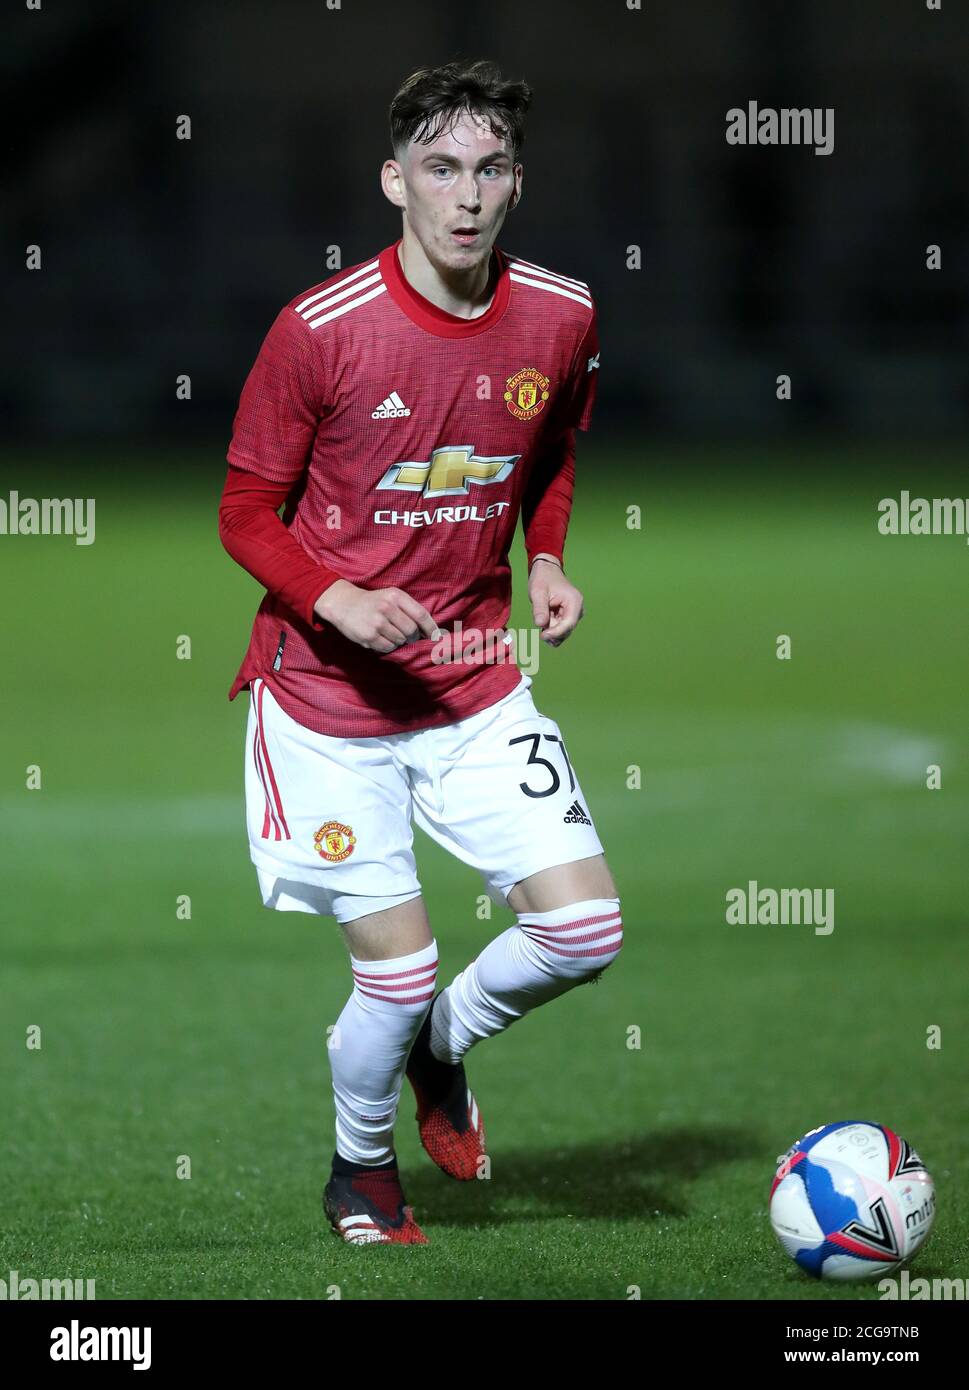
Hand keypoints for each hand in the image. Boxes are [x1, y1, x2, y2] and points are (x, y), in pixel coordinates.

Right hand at [314, 580, 440, 653]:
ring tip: (388, 633)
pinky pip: (388, 648)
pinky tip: (380, 637)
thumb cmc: (373, 602)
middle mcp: (387, 608)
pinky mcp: (368, 636)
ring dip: (398, 641)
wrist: (343, 604)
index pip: (421, 615)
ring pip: (400, 641)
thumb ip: (410, 610)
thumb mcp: (391, 597)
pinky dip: (388, 646)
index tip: (437, 637)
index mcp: (395, 596)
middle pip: (412, 631)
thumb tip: (432, 631)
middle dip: (412, 637)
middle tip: (407, 636)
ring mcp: (377, 623)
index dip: (431, 628)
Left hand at [528, 557, 583, 646]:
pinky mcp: (567, 616)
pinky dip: (551, 630)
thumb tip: (540, 625)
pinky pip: (560, 628)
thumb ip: (540, 608)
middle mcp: (577, 609)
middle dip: (552, 633)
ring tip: (541, 623)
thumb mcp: (538, 591)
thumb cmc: (543, 578)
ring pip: (563, 631)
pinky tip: (543, 626)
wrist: (546, 570)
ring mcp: (573, 613)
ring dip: (551, 632)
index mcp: (574, 601)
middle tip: (539, 630)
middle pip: (567, 630)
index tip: (542, 636)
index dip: (556, 633)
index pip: (569, 623)